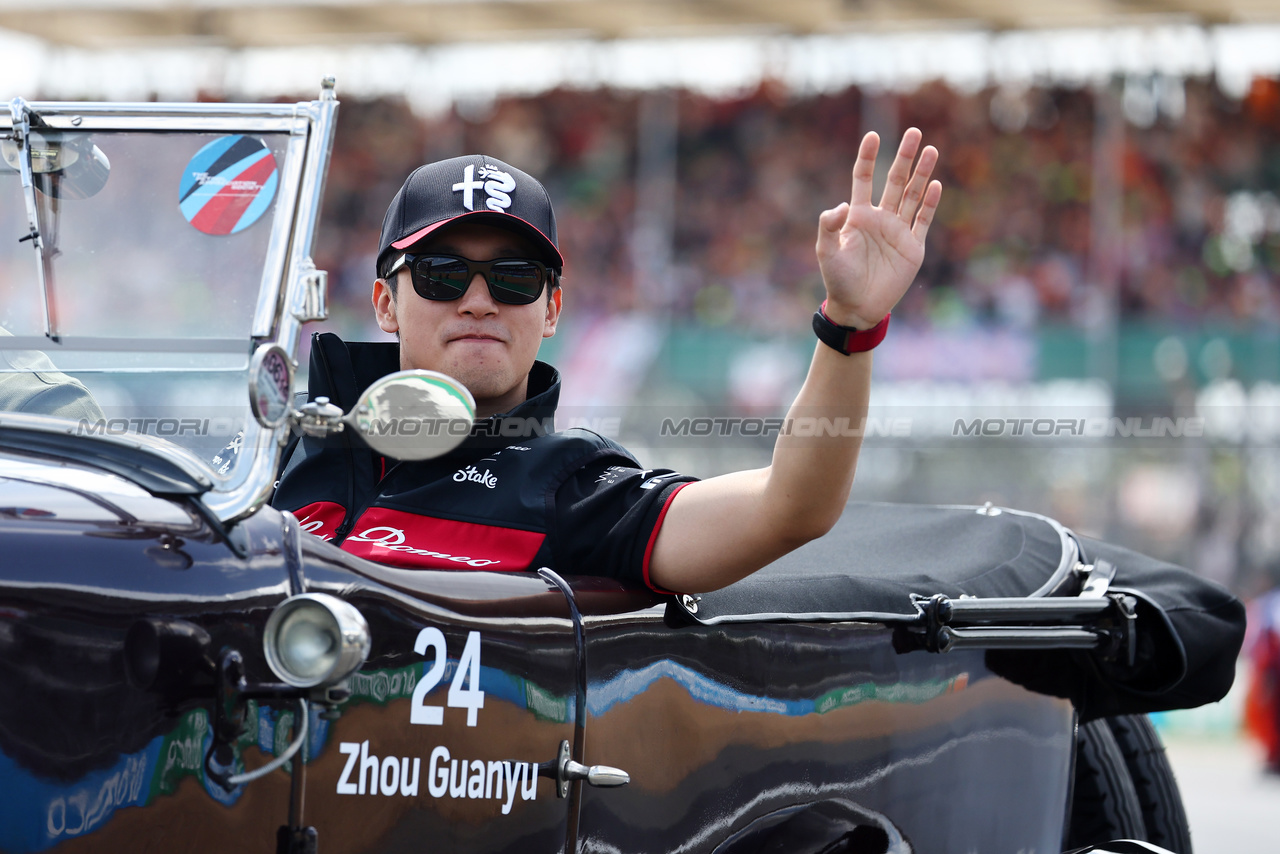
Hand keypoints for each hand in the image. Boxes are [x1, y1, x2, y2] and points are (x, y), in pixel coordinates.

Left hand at [815, 128, 941, 328]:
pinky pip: (922, 220)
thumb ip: (829, 227)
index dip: (867, 157)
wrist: (858, 307)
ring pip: (912, 195)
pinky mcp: (913, 247)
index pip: (863, 178)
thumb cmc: (838, 279)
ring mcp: (898, 231)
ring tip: (931, 150)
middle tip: (914, 132)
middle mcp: (880, 218)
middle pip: (894, 180)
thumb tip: (843, 205)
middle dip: (903, 157)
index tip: (872, 135)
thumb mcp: (826, 252)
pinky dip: (929, 203)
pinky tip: (935, 184)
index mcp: (858, 216)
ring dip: (921, 173)